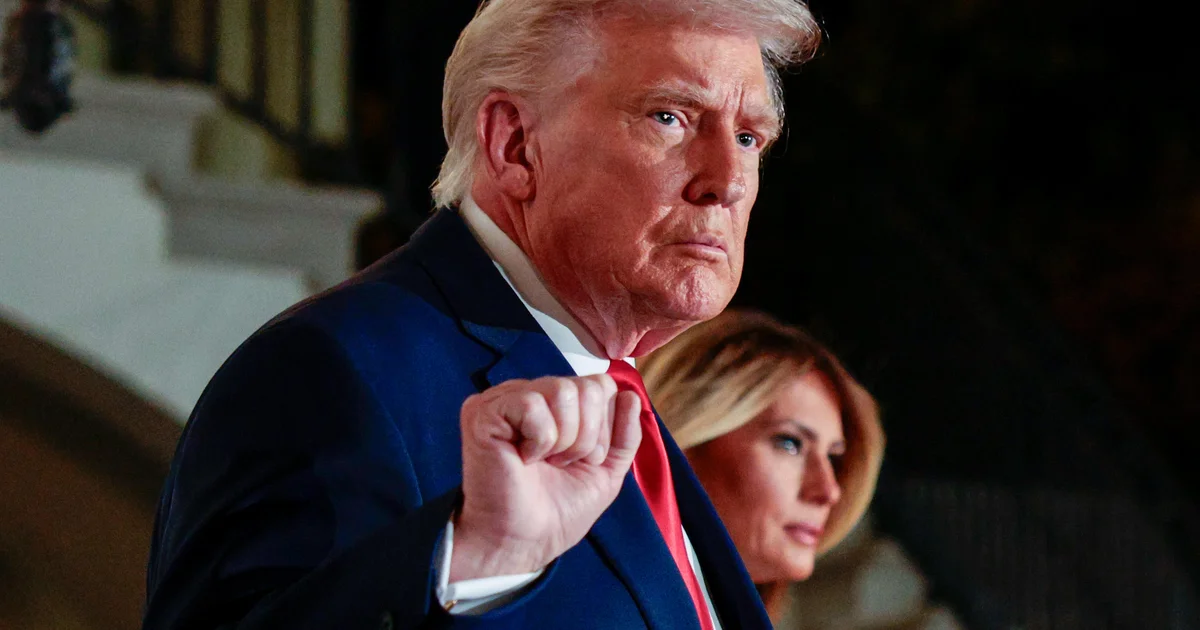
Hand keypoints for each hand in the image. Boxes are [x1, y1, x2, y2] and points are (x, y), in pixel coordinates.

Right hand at [451, 374, 642, 580]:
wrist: (526, 542)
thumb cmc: (558, 510)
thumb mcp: (606, 471)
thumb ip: (625, 436)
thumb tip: (631, 396)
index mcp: (556, 404)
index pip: (600, 385)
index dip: (603, 426)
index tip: (583, 459)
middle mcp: (531, 393)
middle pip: (587, 387)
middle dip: (587, 436)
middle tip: (561, 464)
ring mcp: (505, 399)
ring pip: (562, 391)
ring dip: (564, 439)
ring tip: (544, 462)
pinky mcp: (484, 412)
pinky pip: (531, 404)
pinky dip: (539, 439)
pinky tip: (523, 459)